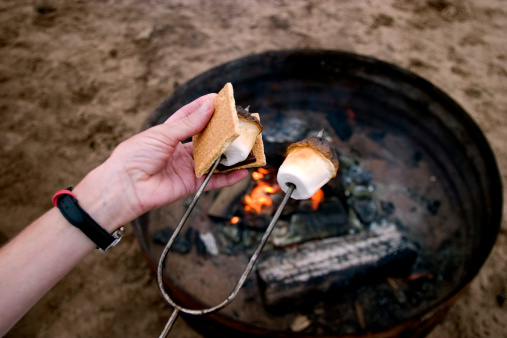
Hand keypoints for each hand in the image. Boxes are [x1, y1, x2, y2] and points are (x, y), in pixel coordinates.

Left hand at [73, 94, 248, 230]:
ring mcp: (186, 167)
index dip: (204, 107)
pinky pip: (213, 180)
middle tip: (239, 122)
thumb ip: (188, 124)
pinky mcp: (191, 184)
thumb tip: (208, 107)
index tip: (220, 99)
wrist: (125, 186)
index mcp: (168, 133)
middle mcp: (179, 149)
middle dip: (222, 130)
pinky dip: (228, 177)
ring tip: (246, 145)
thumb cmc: (136, 155)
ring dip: (229, 153)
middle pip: (205, 138)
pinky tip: (242, 171)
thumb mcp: (163, 134)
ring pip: (213, 158)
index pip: (190, 116)